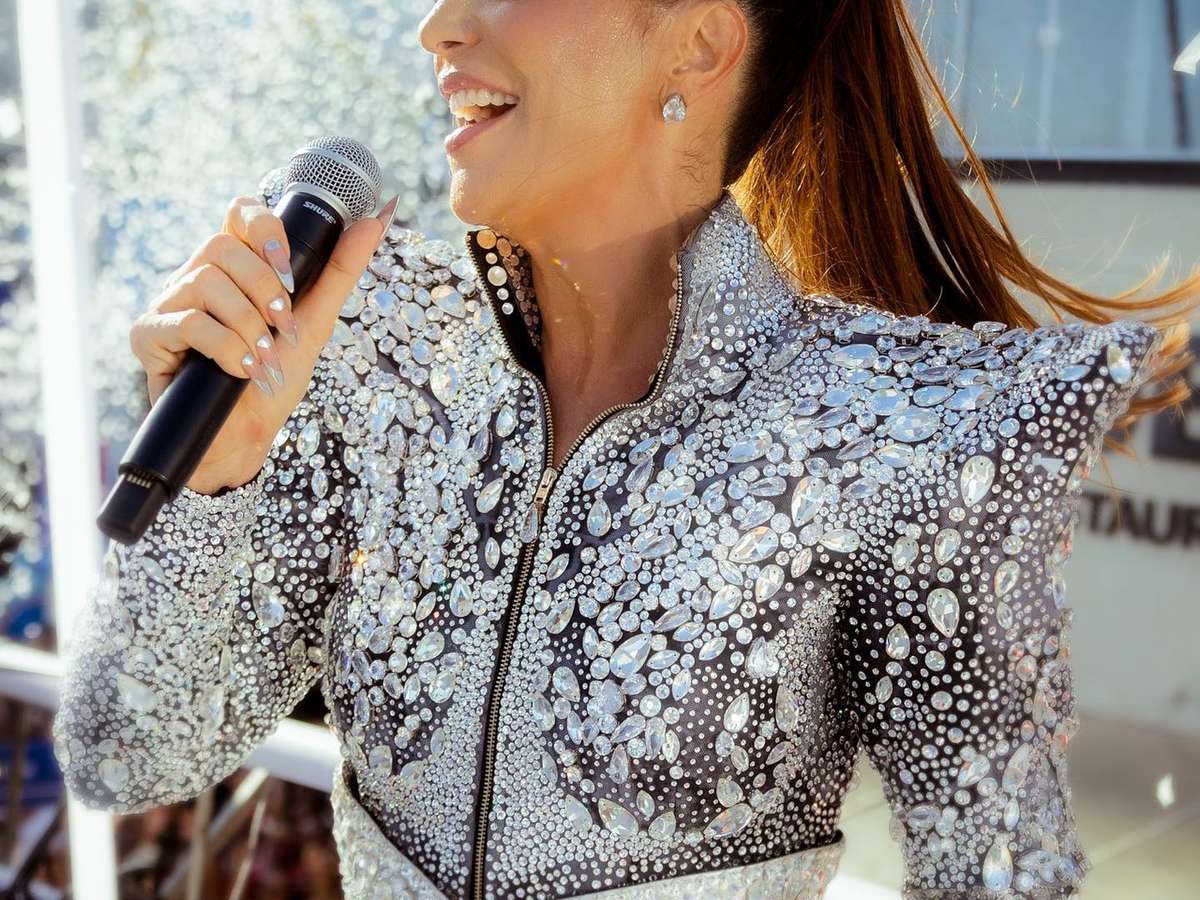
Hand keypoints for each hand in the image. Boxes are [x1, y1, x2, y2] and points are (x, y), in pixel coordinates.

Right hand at [130, 190, 398, 493]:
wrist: (246, 435)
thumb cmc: (275, 376)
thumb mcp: (315, 320)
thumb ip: (340, 270)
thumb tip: (378, 218)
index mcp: (233, 267)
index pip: (239, 212)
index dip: (264, 229)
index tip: (288, 272)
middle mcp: (196, 277)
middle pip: (220, 244)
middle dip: (263, 288)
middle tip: (281, 325)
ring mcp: (168, 304)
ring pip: (204, 280)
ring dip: (247, 324)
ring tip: (264, 356)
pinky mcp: (148, 335)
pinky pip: (187, 321)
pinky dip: (226, 347)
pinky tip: (242, 370)